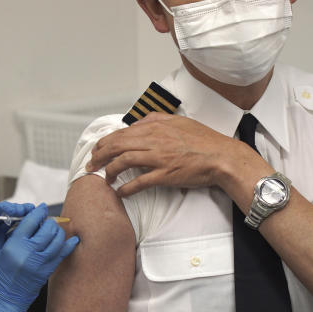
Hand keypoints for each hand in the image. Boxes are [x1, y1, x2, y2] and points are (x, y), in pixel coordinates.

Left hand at [0, 201, 33, 311]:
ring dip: (24, 224)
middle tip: (34, 212)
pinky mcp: (0, 252)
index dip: (7, 207)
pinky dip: (24, 238)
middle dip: (20, 213)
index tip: (18, 209)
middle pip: (6, 216)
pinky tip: (35, 238)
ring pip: (12, 227)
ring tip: (38, 222)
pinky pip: (14, 242)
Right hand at [0, 204, 78, 311]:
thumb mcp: (2, 251)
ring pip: (57, 239)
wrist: (6, 298)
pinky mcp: (48, 271)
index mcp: (14, 246)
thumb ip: (16, 235)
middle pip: (47, 228)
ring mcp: (40, 263)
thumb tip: (31, 221)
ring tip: (54, 230)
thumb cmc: (1, 275)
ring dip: (58, 231)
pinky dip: (69, 245)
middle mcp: (29, 253)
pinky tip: (72, 240)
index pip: (30, 221)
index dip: (38, 212)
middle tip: (47, 221)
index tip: (41, 209)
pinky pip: (63, 254)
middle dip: (49, 221)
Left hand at [85, 112, 267, 197]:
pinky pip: (139, 182)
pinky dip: (126, 188)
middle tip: (91, 165)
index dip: (104, 143)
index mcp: (155, 127)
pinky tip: (120, 192)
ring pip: (123, 162)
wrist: (222, 156)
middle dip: (99, 156)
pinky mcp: (165, 175)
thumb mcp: (177, 121)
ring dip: (109, 171)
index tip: (96, 150)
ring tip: (104, 178)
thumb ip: (154, 119)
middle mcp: (154, 140)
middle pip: (116, 146)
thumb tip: (135, 123)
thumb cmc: (202, 140)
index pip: (120, 133)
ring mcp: (158, 158)